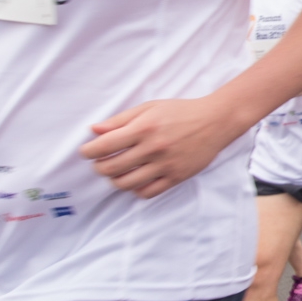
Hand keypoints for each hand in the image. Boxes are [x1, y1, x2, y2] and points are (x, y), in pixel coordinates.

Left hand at [80, 96, 242, 198]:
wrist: (216, 121)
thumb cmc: (181, 112)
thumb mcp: (150, 107)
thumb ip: (121, 119)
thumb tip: (94, 131)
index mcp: (144, 128)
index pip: (105, 146)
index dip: (88, 152)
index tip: (86, 152)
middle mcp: (154, 148)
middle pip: (112, 168)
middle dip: (99, 167)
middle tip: (100, 163)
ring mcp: (166, 165)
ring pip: (127, 183)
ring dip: (115, 180)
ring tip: (116, 173)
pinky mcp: (176, 177)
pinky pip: (147, 192)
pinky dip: (135, 190)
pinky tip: (135, 180)